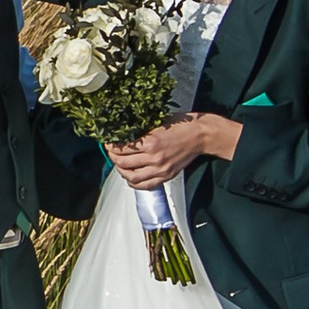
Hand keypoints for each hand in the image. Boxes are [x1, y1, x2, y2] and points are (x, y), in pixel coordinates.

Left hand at [108, 114, 240, 186]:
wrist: (200, 135)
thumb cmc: (181, 125)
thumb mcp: (158, 123)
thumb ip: (141, 132)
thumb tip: (122, 136)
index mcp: (150, 142)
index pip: (122, 149)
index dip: (111, 147)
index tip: (108, 144)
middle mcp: (154, 158)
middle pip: (123, 163)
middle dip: (113, 158)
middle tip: (111, 154)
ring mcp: (160, 170)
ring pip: (131, 177)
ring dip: (121, 172)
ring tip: (119, 165)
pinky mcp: (166, 176)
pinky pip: (145, 185)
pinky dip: (134, 182)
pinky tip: (130, 176)